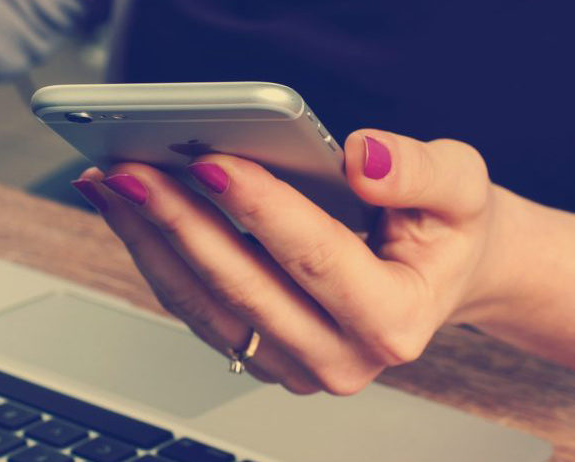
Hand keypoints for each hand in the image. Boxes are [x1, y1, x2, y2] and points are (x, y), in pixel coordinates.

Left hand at [73, 129, 509, 394]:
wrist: (439, 275)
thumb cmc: (446, 232)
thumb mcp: (461, 187)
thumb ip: (419, 171)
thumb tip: (361, 159)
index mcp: (395, 320)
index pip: (316, 258)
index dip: (260, 208)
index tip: (211, 162)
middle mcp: (341, 357)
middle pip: (243, 287)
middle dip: (179, 222)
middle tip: (131, 171)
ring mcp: (295, 365)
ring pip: (204, 304)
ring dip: (151, 241)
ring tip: (113, 185)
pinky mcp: (261, 354)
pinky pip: (196, 309)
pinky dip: (158, 256)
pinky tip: (131, 212)